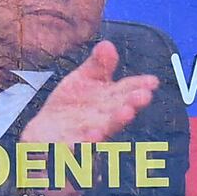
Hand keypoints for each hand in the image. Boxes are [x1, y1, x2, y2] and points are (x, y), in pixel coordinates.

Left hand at [11, 60, 157, 145]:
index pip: (125, 92)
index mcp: (108, 102)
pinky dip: (83, 144)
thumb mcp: (83, 81)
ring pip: (102, 132)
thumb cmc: (71, 109)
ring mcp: (87, 137)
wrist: (45, 136)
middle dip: (129, 105)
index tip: (152, 82)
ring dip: (113, 123)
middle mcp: (102, 121)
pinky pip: (76, 149)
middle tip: (141, 98)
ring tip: (125, 114)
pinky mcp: (68, 151)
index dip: (138, 87)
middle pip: (116, 113)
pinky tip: (89, 137)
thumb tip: (107, 44)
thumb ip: (97, 66)